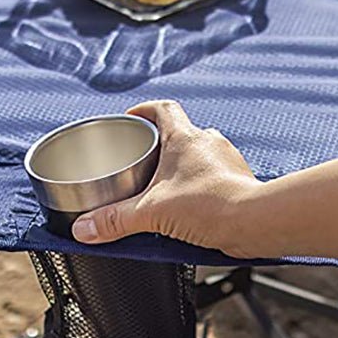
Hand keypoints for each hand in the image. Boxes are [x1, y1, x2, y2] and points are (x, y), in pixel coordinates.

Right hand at [71, 100, 261, 251]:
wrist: (254, 221)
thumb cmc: (211, 205)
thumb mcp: (152, 213)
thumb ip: (115, 220)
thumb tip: (83, 228)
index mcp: (185, 137)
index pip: (163, 109)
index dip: (145, 110)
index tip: (131, 117)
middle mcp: (208, 142)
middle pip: (178, 134)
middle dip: (159, 148)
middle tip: (141, 164)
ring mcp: (226, 160)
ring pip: (197, 157)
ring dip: (181, 170)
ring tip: (163, 191)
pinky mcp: (238, 180)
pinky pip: (213, 177)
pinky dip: (199, 188)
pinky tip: (189, 209)